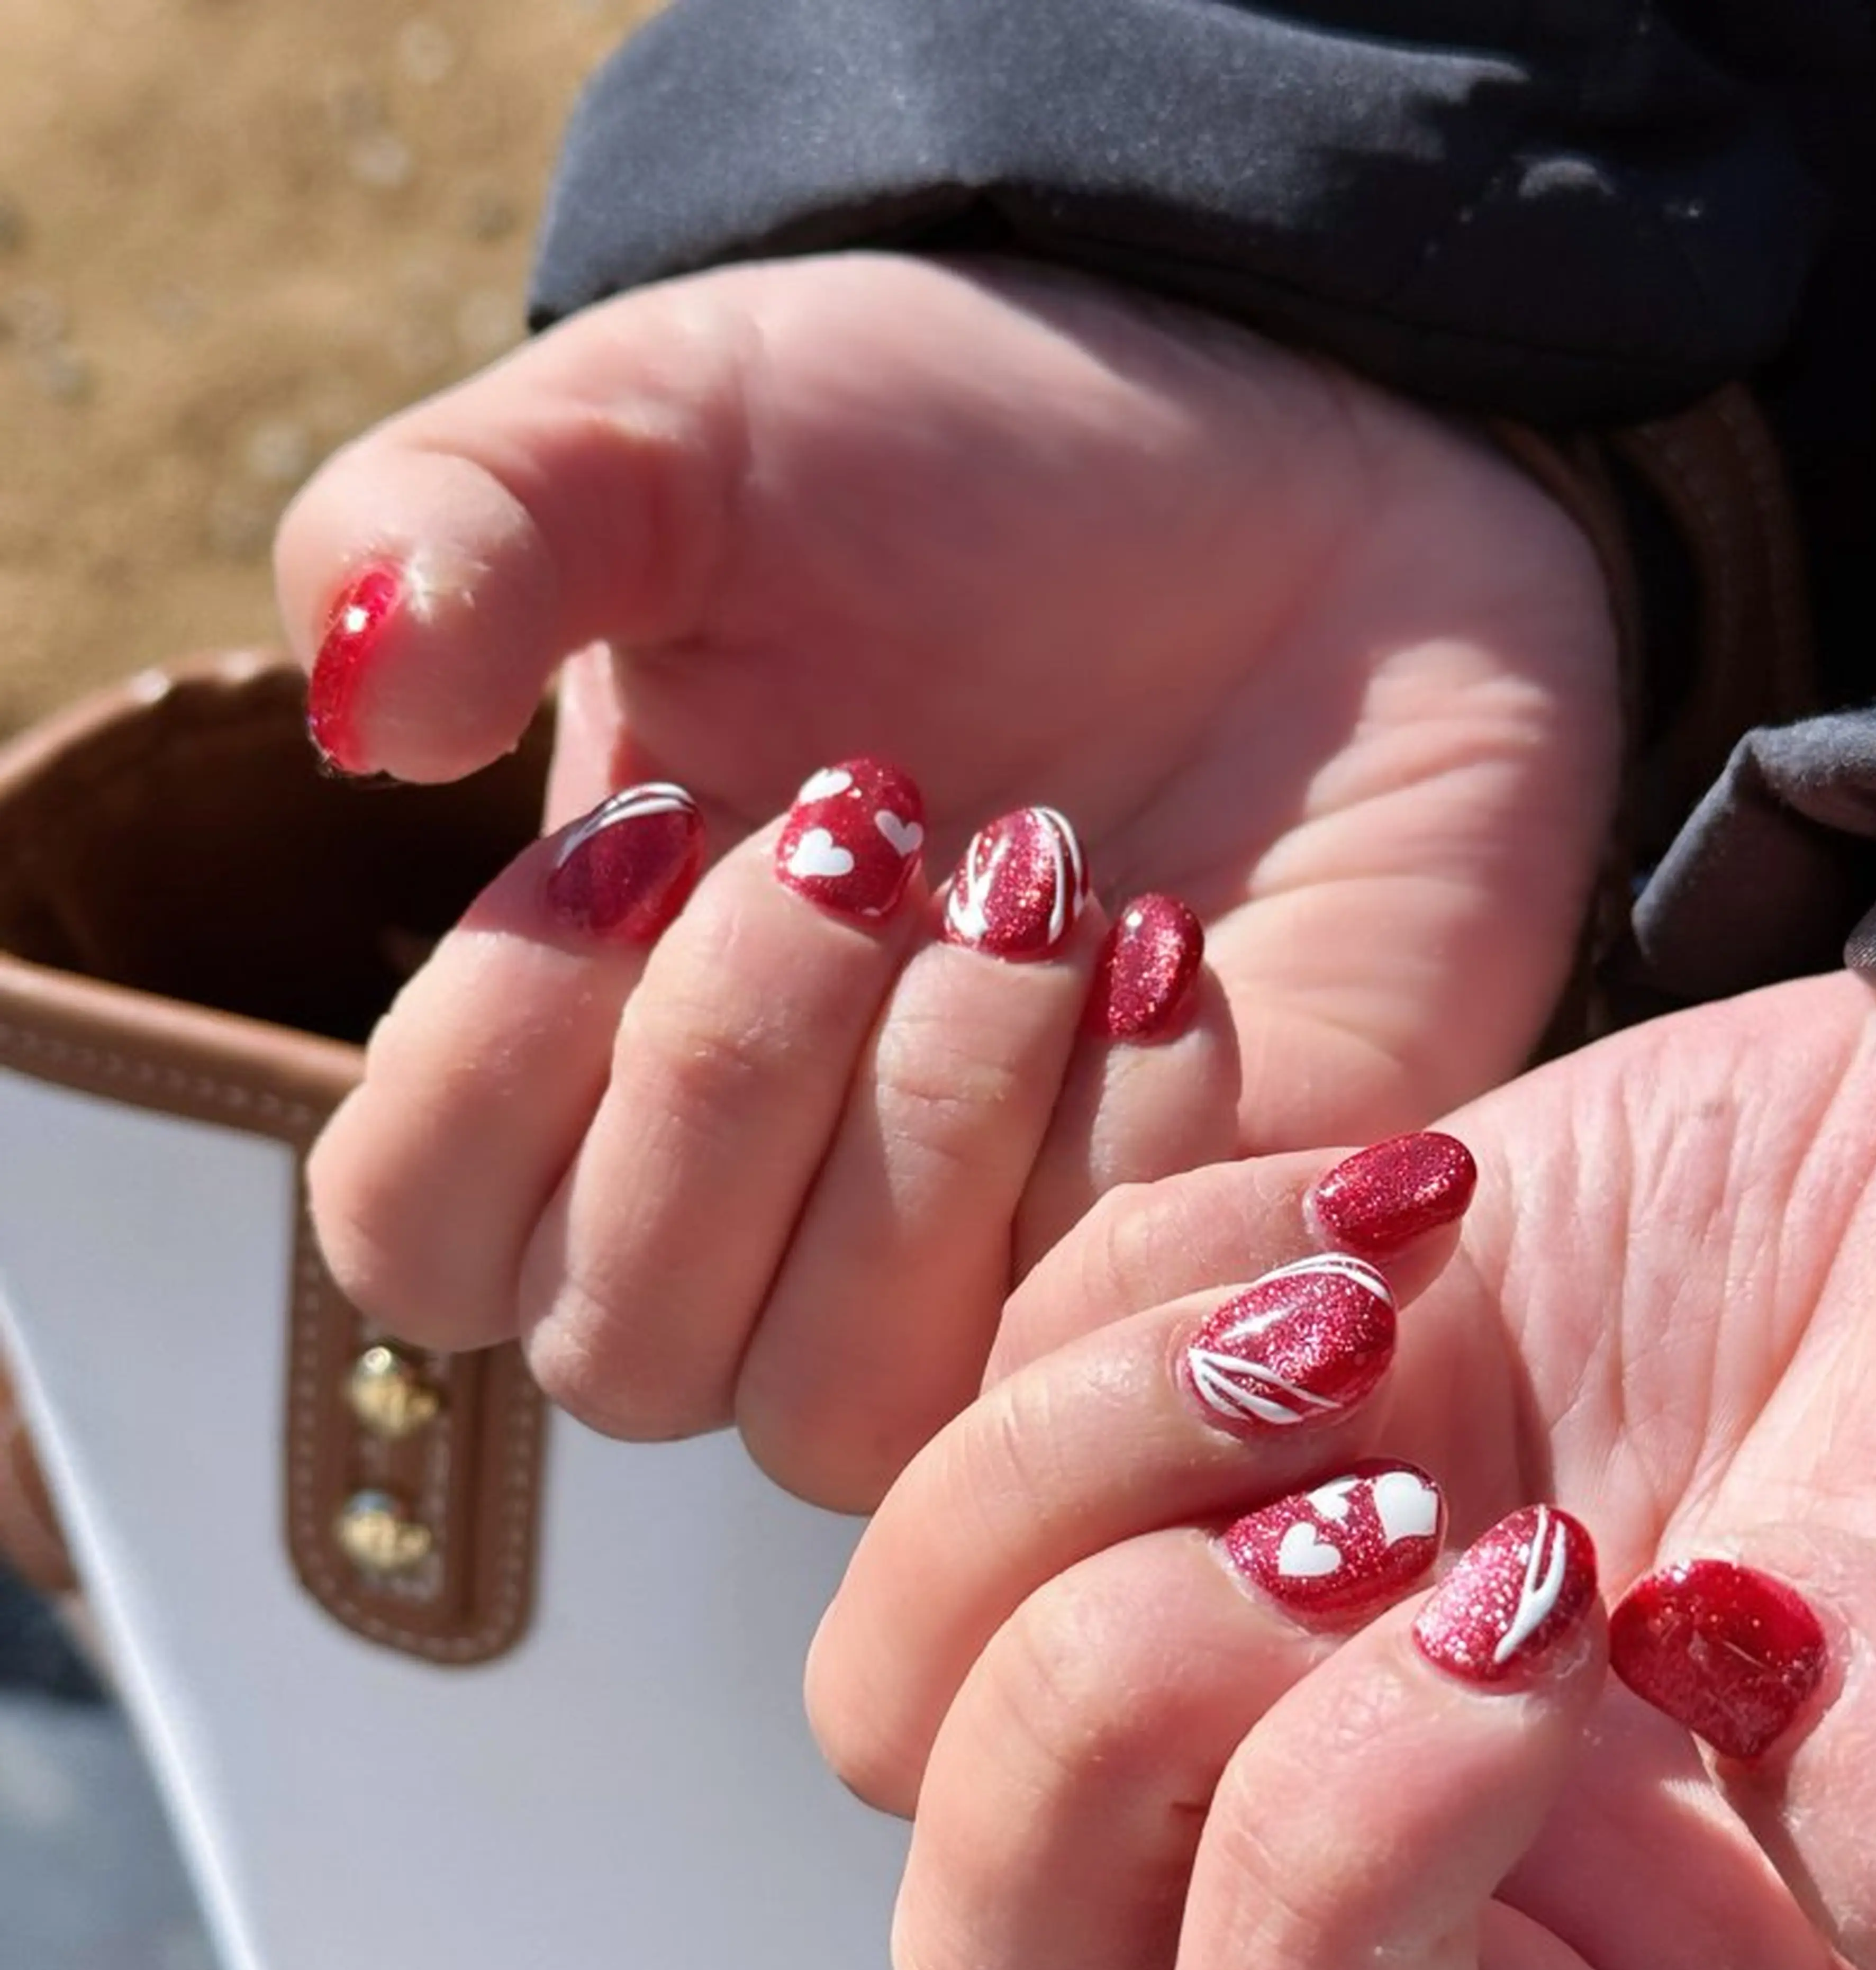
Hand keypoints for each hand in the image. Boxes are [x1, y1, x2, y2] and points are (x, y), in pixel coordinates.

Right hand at [281, 252, 1616, 1503]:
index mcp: (582, 1057)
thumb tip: (362, 710)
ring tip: (1045, 876)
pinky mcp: (1174, 1289)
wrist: (1285, 485)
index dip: (492, 1066)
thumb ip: (467, 531)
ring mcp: (963, 1284)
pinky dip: (1128, 1139)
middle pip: (621, 1357)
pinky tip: (1171, 951)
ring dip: (926, 1123)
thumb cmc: (958, 476)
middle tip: (876, 820)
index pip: (414, 1244)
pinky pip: (1088, 1346)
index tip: (652, 824)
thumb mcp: (677, 429)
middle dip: (728, 1073)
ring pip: (837, 1405)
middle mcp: (752, 1221)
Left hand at [808, 977, 1875, 1969]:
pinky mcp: (1192, 1430)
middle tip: (1378, 1497)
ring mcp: (1243, 1648)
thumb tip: (1711, 1678)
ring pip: (906, 1679)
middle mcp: (1357, 1874)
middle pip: (999, 1952)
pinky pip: (974, 1387)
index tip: (1541, 1615)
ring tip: (1356, 1325)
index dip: (1335, 1877)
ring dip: (1074, 1462)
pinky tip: (1402, 1212)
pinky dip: (1139, 1275)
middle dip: (1115, 1696)